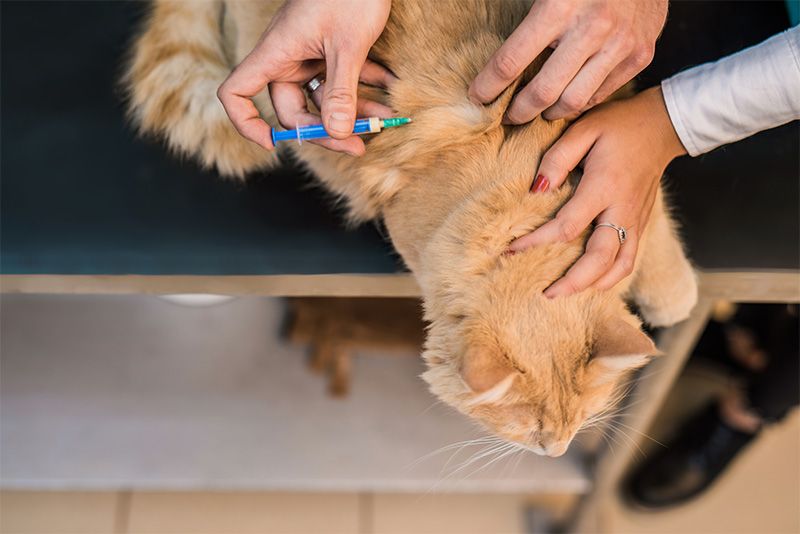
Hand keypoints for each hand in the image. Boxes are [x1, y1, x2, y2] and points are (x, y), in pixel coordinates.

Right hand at [217, 0, 393, 155]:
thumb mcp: (348, 45)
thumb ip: (342, 92)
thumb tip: (336, 133)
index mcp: (276, 53)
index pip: (237, 92)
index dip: (246, 122)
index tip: (272, 144)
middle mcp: (287, 57)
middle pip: (292, 109)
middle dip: (325, 129)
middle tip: (358, 143)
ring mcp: (309, 54)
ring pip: (324, 99)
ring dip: (353, 112)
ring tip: (385, 120)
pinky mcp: (331, 50)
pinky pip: (342, 80)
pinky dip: (365, 88)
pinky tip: (390, 90)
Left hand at [469, 0, 666, 123]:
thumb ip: (526, 17)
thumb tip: (493, 53)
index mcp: (559, 7)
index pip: (510, 61)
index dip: (488, 86)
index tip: (477, 97)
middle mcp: (591, 29)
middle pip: (542, 92)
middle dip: (518, 111)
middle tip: (507, 116)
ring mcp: (619, 45)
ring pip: (573, 101)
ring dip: (549, 113)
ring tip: (538, 111)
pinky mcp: (639, 55)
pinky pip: (601, 94)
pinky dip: (580, 102)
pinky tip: (567, 99)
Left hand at [509, 87, 685, 296]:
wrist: (663, 126)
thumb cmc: (618, 125)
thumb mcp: (583, 129)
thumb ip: (557, 159)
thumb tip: (536, 190)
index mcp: (604, 187)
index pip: (566, 227)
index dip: (536, 242)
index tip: (511, 250)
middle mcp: (622, 210)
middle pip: (599, 259)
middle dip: (571, 281)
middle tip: (545, 294)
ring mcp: (636, 220)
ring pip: (619, 266)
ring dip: (593, 285)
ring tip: (566, 294)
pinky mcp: (642, 224)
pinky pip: (629, 260)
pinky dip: (612, 277)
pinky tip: (593, 284)